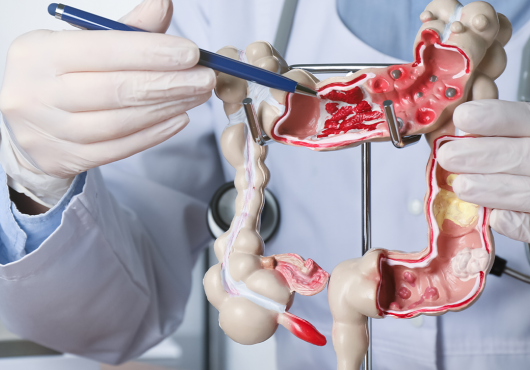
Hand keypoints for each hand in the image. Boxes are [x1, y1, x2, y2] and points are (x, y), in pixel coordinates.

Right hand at [0, 0, 214, 180]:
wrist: (27, 122)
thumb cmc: (59, 75)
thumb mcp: (80, 44)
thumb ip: (123, 29)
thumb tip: (163, 5)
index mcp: (38, 54)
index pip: (104, 51)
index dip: (153, 52)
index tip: (191, 53)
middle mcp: (37, 94)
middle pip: (118, 90)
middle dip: (170, 82)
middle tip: (206, 78)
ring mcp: (50, 132)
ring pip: (122, 122)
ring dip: (168, 107)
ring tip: (196, 95)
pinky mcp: (67, 159)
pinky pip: (120, 148)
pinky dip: (155, 133)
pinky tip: (179, 118)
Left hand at [438, 99, 529, 242]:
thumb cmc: (526, 153)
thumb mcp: (523, 132)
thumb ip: (504, 128)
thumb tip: (464, 121)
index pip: (527, 119)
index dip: (497, 118)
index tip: (463, 117)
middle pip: (527, 154)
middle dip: (484, 155)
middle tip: (449, 156)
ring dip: (493, 190)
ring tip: (462, 186)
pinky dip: (517, 222)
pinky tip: (495, 216)